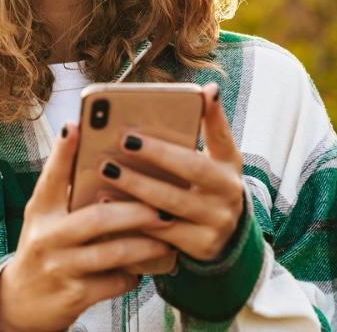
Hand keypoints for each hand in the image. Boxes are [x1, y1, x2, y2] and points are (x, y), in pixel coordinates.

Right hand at [0, 122, 175, 331]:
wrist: (19, 302)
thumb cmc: (43, 248)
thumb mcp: (45, 218)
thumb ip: (67, 193)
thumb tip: (108, 162)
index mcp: (40, 210)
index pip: (52, 176)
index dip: (63, 151)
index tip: (75, 125)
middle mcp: (47, 236)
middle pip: (97, 217)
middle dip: (136, 211)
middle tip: (164, 206)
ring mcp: (60, 266)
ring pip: (113, 252)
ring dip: (146, 244)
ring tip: (168, 237)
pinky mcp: (74, 295)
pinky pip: (114, 282)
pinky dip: (133, 274)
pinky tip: (144, 268)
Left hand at [97, 83, 245, 261]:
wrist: (223, 236)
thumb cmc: (205, 186)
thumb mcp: (212, 159)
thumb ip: (204, 128)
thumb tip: (207, 89)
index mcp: (229, 164)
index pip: (223, 136)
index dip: (216, 115)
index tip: (206, 92)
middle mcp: (229, 192)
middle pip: (192, 169)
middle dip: (158, 154)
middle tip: (125, 140)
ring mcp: (217, 222)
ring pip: (172, 203)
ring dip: (137, 186)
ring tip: (107, 170)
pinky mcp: (200, 246)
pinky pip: (160, 231)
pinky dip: (132, 216)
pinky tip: (107, 202)